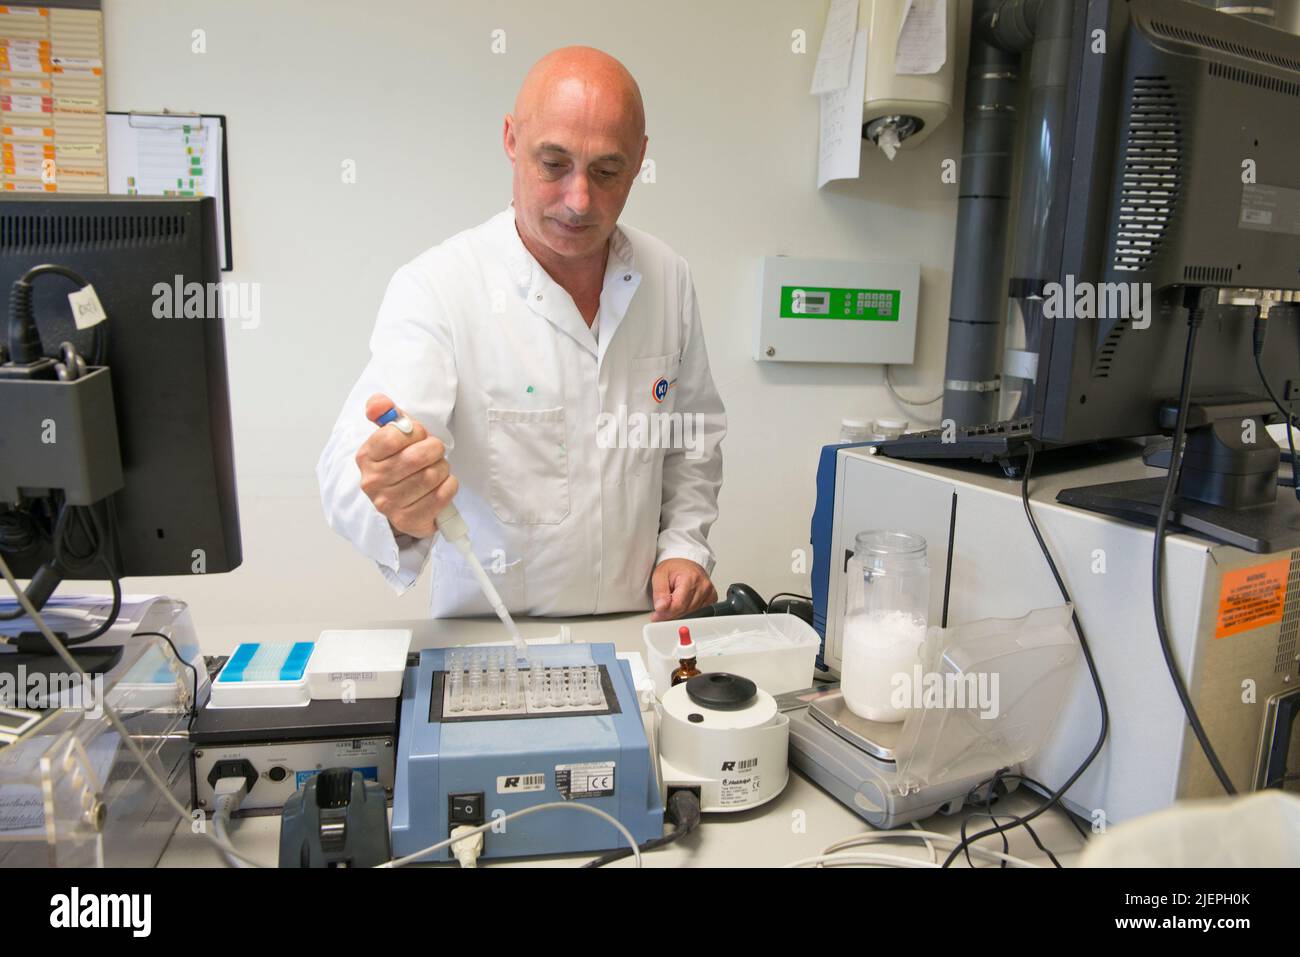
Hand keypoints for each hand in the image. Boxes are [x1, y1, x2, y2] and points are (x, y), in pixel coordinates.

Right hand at [355, 393, 458, 539]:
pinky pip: (442, 495)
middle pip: (416, 457)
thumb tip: (379, 403)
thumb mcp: (390, 434)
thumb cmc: (400, 463)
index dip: (416, 431)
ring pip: (432, 476)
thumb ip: (385, 413)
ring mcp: (389, 504)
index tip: (418, 435)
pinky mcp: (409, 521)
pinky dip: (449, 485)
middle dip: (434, 449)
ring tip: (436, 469)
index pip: (394, 436)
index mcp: (366, 457)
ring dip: (443, 468)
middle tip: (434, 451)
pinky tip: (441, 485)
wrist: (402, 503)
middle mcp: (373, 482)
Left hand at [650, 559, 716, 621]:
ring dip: (680, 612)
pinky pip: (699, 612)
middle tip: (662, 608)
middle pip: (685, 611)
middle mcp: (703, 585)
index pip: (678, 605)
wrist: (686, 564)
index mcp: (691, 577)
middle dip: (671, 613)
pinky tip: (684, 602)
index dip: (666, 613)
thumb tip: (661, 608)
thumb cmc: (674, 568)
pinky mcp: (712, 598)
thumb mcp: (660, 575)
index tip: (657, 615)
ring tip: (674, 600)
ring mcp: (709, 592)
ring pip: (692, 614)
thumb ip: (659, 593)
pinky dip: (688, 611)